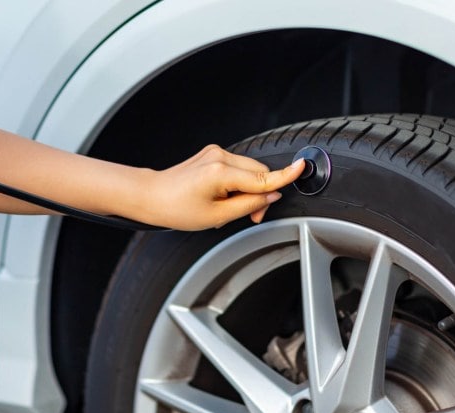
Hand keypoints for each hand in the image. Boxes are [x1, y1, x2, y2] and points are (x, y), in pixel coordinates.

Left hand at [145, 144, 304, 230]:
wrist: (152, 195)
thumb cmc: (176, 208)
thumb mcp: (216, 216)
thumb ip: (249, 205)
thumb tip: (271, 195)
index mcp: (220, 172)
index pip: (262, 176)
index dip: (285, 175)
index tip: (302, 167)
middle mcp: (219, 156)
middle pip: (259, 173)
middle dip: (261, 194)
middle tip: (250, 216)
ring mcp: (216, 152)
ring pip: (250, 171)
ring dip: (250, 189)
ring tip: (231, 208)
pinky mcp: (213, 153)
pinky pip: (238, 168)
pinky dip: (239, 183)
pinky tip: (225, 196)